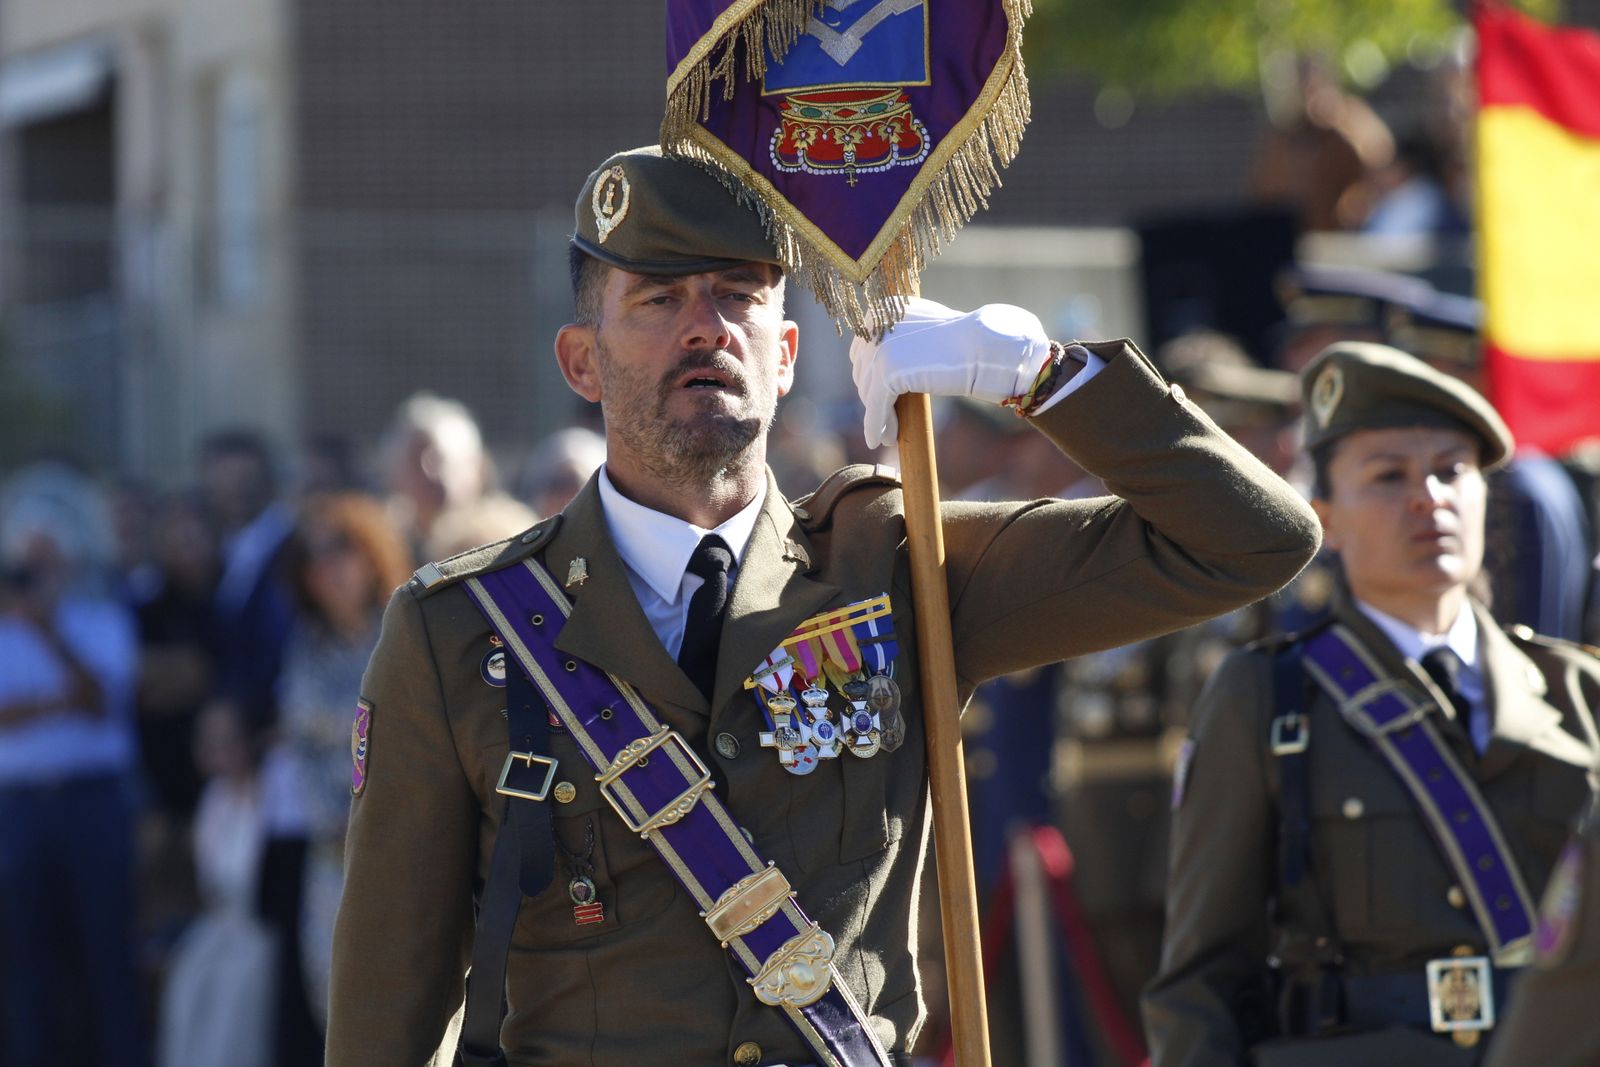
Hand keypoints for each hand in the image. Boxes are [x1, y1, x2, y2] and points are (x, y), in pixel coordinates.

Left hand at [849, 297, 1051, 448]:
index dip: (870, 377)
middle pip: (863, 372)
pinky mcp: (887, 373)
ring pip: (868, 392)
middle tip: (885, 421)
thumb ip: (900, 340)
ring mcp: (880, 348)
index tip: (878, 398)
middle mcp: (876, 324)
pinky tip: (881, 441)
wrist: (986, 348)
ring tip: (889, 435)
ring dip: (877, 416)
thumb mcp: (924, 330)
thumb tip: (879, 363)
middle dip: (873, 398)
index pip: (864, 350)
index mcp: (883, 309)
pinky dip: (876, 426)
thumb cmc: (965, 341)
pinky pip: (876, 407)